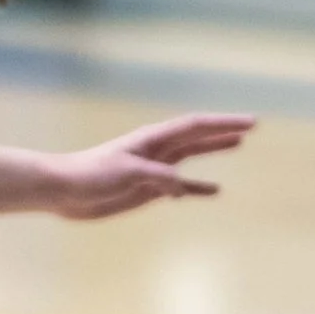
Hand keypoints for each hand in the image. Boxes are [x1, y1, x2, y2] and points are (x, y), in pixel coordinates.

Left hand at [52, 111, 254, 218]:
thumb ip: (157, 176)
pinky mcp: (146, 189)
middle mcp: (157, 150)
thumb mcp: (126, 172)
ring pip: (191, 156)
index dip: (224, 123)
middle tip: (251, 126)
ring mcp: (153, 169)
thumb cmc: (90, 174)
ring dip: (213, 150)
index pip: (196, 126)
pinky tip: (213, 191)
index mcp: (153, 139)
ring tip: (237, 144)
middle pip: (198, 136)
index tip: (249, 123)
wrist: (63, 190)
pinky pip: (179, 187)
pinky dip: (196, 188)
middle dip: (223, 130)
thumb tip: (182, 185)